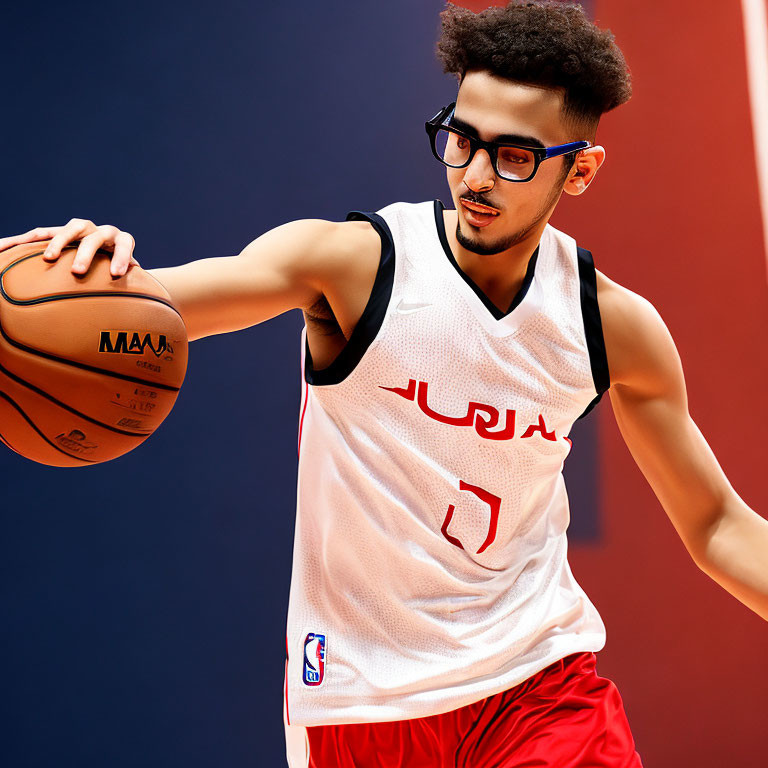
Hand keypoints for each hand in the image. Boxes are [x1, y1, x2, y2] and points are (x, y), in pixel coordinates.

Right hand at [0, 218, 138, 276]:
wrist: (109, 252)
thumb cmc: (121, 271)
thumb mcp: (130, 279)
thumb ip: (135, 287)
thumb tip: (140, 309)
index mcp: (121, 240)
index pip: (125, 243)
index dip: (122, 256)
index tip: (118, 275)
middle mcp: (100, 231)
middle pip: (94, 236)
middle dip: (86, 253)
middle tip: (78, 272)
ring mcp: (79, 229)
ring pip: (68, 230)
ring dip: (58, 243)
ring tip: (48, 259)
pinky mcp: (59, 232)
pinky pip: (39, 234)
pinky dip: (22, 241)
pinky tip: (3, 248)